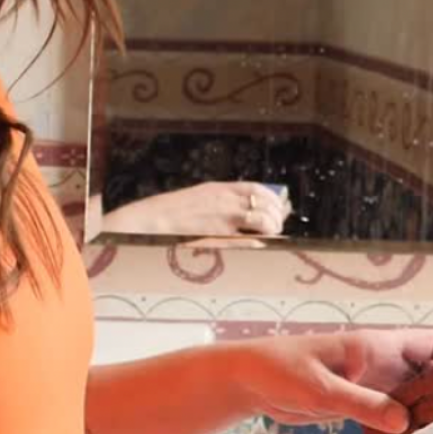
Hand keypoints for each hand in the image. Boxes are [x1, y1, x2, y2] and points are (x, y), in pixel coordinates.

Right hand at [102, 182, 291, 236]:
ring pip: (261, 220)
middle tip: (277, 225)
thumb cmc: (174, 209)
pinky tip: (262, 245)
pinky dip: (258, 242)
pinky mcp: (219, 236)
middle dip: (276, 216)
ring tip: (271, 235)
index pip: (258, 188)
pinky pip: (247, 240)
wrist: (153, 219)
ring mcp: (224, 219)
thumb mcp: (202, 195)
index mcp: (221, 189)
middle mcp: (226, 201)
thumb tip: (245, 205)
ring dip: (271, 229)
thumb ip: (224, 199)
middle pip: (264, 205)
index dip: (273, 198)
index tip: (279, 206)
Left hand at [231, 328, 432, 433]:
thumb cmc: (280, 370)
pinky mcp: (354, 401)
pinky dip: (406, 422)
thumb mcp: (322, 391)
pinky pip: (390, 411)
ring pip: (410, 393)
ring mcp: (367, 382)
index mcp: (373, 346)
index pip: (429, 342)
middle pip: (427, 370)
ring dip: (429, 408)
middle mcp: (376, 362)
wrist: (249, 380)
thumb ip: (363, 405)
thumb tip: (404, 421)